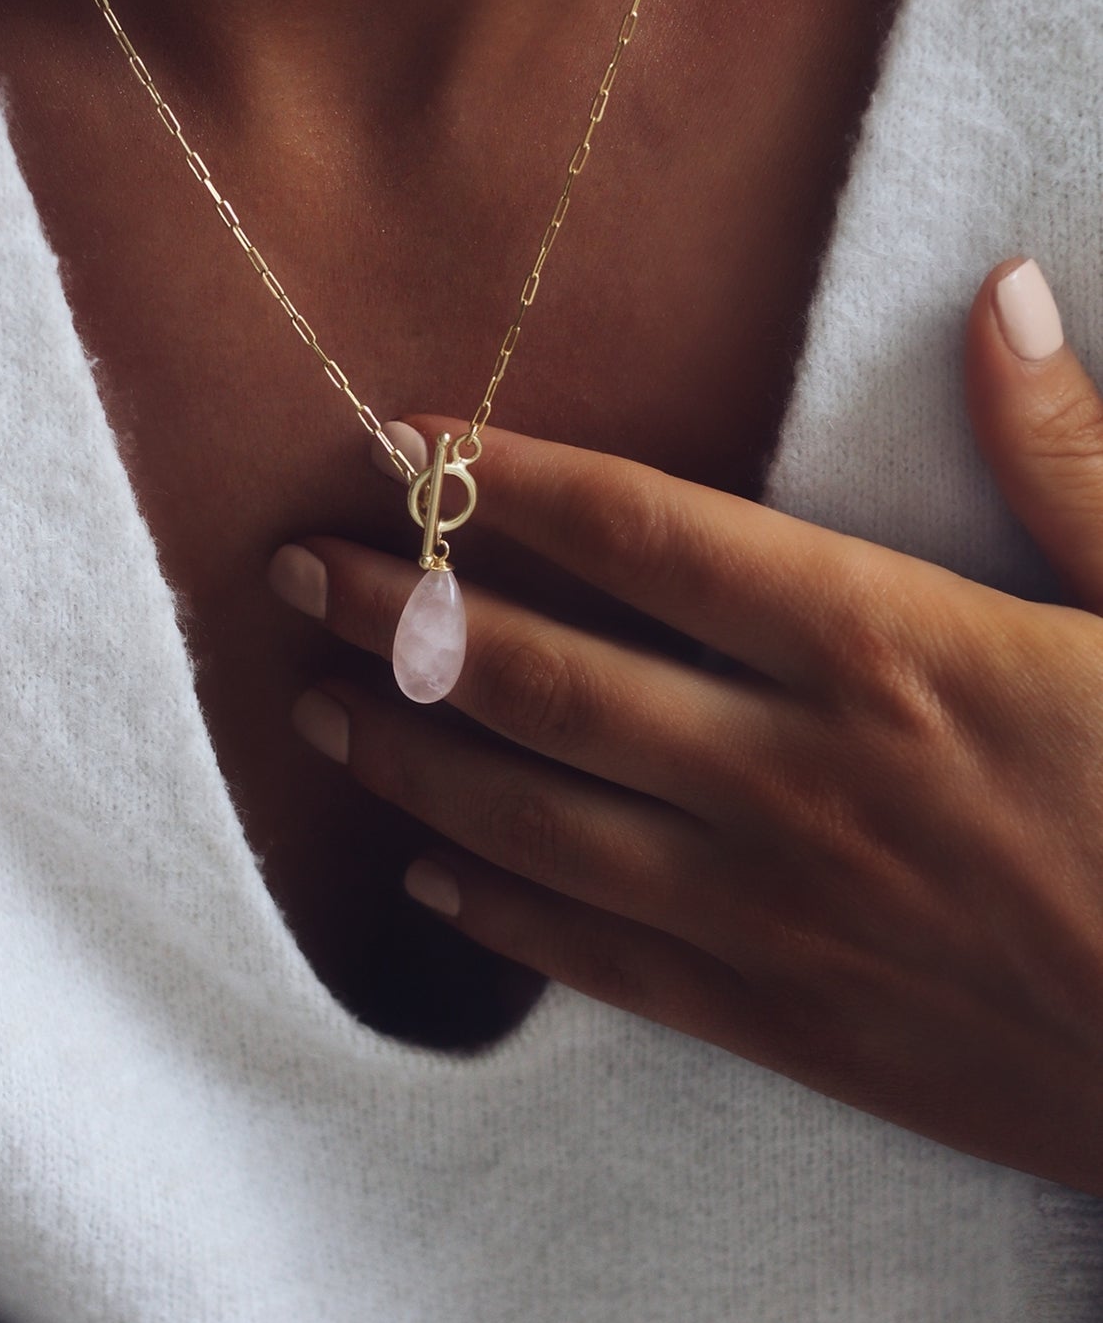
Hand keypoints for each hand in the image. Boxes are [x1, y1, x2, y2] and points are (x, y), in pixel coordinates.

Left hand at [267, 257, 1102, 1193]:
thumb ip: (1070, 458)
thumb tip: (997, 297)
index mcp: (889, 647)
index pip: (650, 535)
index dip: (512, 482)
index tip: (409, 443)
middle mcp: (797, 773)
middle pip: (545, 676)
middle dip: (406, 614)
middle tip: (297, 571)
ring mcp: (778, 910)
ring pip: (538, 824)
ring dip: (413, 761)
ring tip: (318, 710)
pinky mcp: (791, 1025)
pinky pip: (602, 964)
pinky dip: (501, 917)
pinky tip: (427, 883)